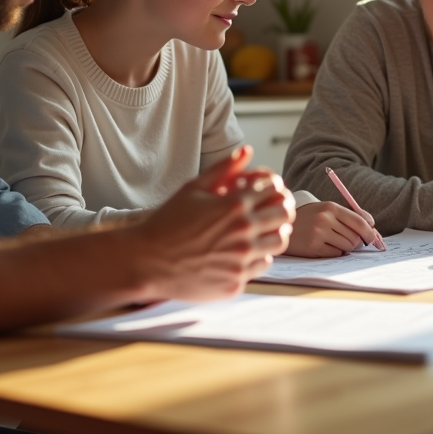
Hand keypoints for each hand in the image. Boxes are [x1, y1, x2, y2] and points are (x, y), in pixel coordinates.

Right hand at [130, 146, 295, 300]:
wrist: (147, 261)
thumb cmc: (168, 223)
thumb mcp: (194, 188)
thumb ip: (223, 168)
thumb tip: (246, 151)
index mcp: (234, 206)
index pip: (275, 190)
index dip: (275, 188)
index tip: (268, 191)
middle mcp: (243, 233)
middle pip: (285, 216)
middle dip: (282, 209)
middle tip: (272, 210)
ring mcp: (241, 260)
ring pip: (279, 243)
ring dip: (274, 233)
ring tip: (260, 231)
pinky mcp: (236, 282)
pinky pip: (262, 266)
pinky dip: (257, 256)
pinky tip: (243, 251)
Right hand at [285, 201, 377, 256]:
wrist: (282, 224)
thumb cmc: (310, 217)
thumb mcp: (327, 209)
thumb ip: (349, 215)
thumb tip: (372, 225)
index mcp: (331, 207)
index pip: (359, 222)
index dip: (370, 232)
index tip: (374, 239)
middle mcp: (325, 219)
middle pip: (355, 237)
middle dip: (357, 242)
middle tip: (352, 241)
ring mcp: (318, 233)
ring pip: (347, 247)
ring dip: (346, 247)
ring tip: (335, 242)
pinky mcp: (312, 247)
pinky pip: (336, 254)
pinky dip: (336, 253)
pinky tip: (326, 247)